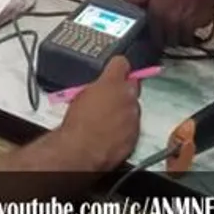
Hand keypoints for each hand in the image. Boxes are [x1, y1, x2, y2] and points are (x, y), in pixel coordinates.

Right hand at [55, 57, 141, 171]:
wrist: (82, 150)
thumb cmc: (78, 122)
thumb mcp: (80, 94)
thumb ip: (97, 86)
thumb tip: (100, 87)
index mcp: (113, 82)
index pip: (122, 63)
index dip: (117, 67)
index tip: (114, 71)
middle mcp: (128, 96)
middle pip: (132, 86)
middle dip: (123, 90)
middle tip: (109, 98)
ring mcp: (134, 115)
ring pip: (134, 106)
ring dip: (125, 109)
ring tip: (109, 119)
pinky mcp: (136, 133)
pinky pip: (134, 125)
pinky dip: (126, 127)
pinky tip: (112, 132)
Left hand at [126, 0, 213, 46]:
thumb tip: (127, 2)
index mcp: (159, 13)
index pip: (155, 38)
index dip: (154, 35)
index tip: (155, 31)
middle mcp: (175, 22)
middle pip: (171, 42)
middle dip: (168, 36)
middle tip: (167, 25)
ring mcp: (193, 22)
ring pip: (186, 38)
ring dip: (182, 32)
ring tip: (180, 20)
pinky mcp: (208, 17)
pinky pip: (199, 28)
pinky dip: (196, 23)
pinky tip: (193, 11)